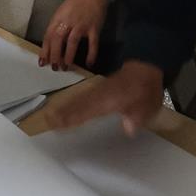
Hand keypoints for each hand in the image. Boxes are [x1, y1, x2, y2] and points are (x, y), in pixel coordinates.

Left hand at [39, 0, 107, 69]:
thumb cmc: (75, 2)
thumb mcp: (61, 11)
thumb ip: (56, 26)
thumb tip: (51, 44)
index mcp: (58, 18)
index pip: (48, 36)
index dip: (45, 50)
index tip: (42, 62)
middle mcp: (68, 21)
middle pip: (58, 40)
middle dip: (55, 55)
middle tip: (55, 67)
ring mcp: (82, 25)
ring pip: (72, 42)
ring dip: (68, 56)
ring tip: (66, 66)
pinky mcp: (94, 28)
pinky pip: (93, 43)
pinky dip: (91, 54)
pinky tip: (89, 63)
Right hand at [47, 59, 163, 133]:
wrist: (145, 67)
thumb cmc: (146, 89)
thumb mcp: (148, 105)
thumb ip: (137, 117)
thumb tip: (128, 128)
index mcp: (111, 100)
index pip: (89, 110)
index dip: (74, 117)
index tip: (60, 123)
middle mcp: (101, 95)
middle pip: (78, 104)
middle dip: (63, 112)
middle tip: (48, 120)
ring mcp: (99, 90)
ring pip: (78, 99)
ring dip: (64, 107)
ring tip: (51, 115)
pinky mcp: (99, 88)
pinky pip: (82, 96)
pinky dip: (72, 102)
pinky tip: (66, 106)